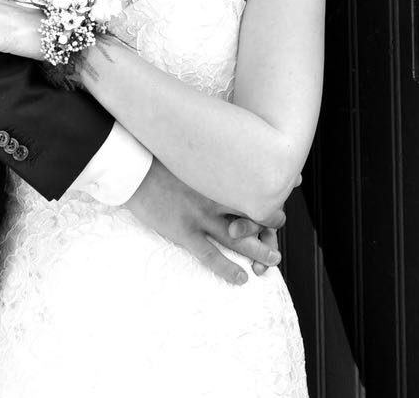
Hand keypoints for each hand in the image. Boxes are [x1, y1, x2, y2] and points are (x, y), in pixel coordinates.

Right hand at [125, 159, 283, 285]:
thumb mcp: (187, 150)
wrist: (131, 167)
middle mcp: (213, 195)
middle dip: (270, 223)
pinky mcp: (184, 230)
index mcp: (216, 175)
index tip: (287, 188)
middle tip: (282, 224)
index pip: (251, 185)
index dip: (270, 190)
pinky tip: (241, 278)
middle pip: (251, 211)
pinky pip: (210, 254)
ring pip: (238, 236)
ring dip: (259, 249)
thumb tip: (223, 141)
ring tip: (274, 259)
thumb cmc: (157, 156)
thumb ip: (208, 152)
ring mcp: (200, 214)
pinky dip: (227, 268)